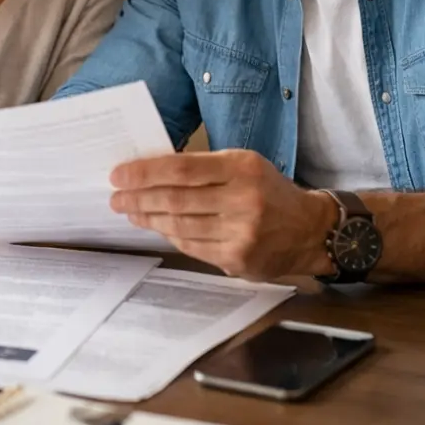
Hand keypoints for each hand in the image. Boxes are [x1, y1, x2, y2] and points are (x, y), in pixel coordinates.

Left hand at [108, 150, 335, 278]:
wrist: (309, 230)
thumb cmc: (269, 191)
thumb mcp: (243, 165)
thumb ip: (204, 167)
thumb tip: (152, 171)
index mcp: (242, 168)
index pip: (182, 168)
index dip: (145, 173)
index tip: (119, 175)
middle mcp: (243, 199)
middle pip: (176, 199)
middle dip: (138, 198)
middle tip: (115, 196)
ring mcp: (241, 232)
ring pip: (180, 226)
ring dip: (149, 219)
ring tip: (130, 211)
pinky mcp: (238, 259)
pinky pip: (192, 246)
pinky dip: (170, 235)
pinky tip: (157, 227)